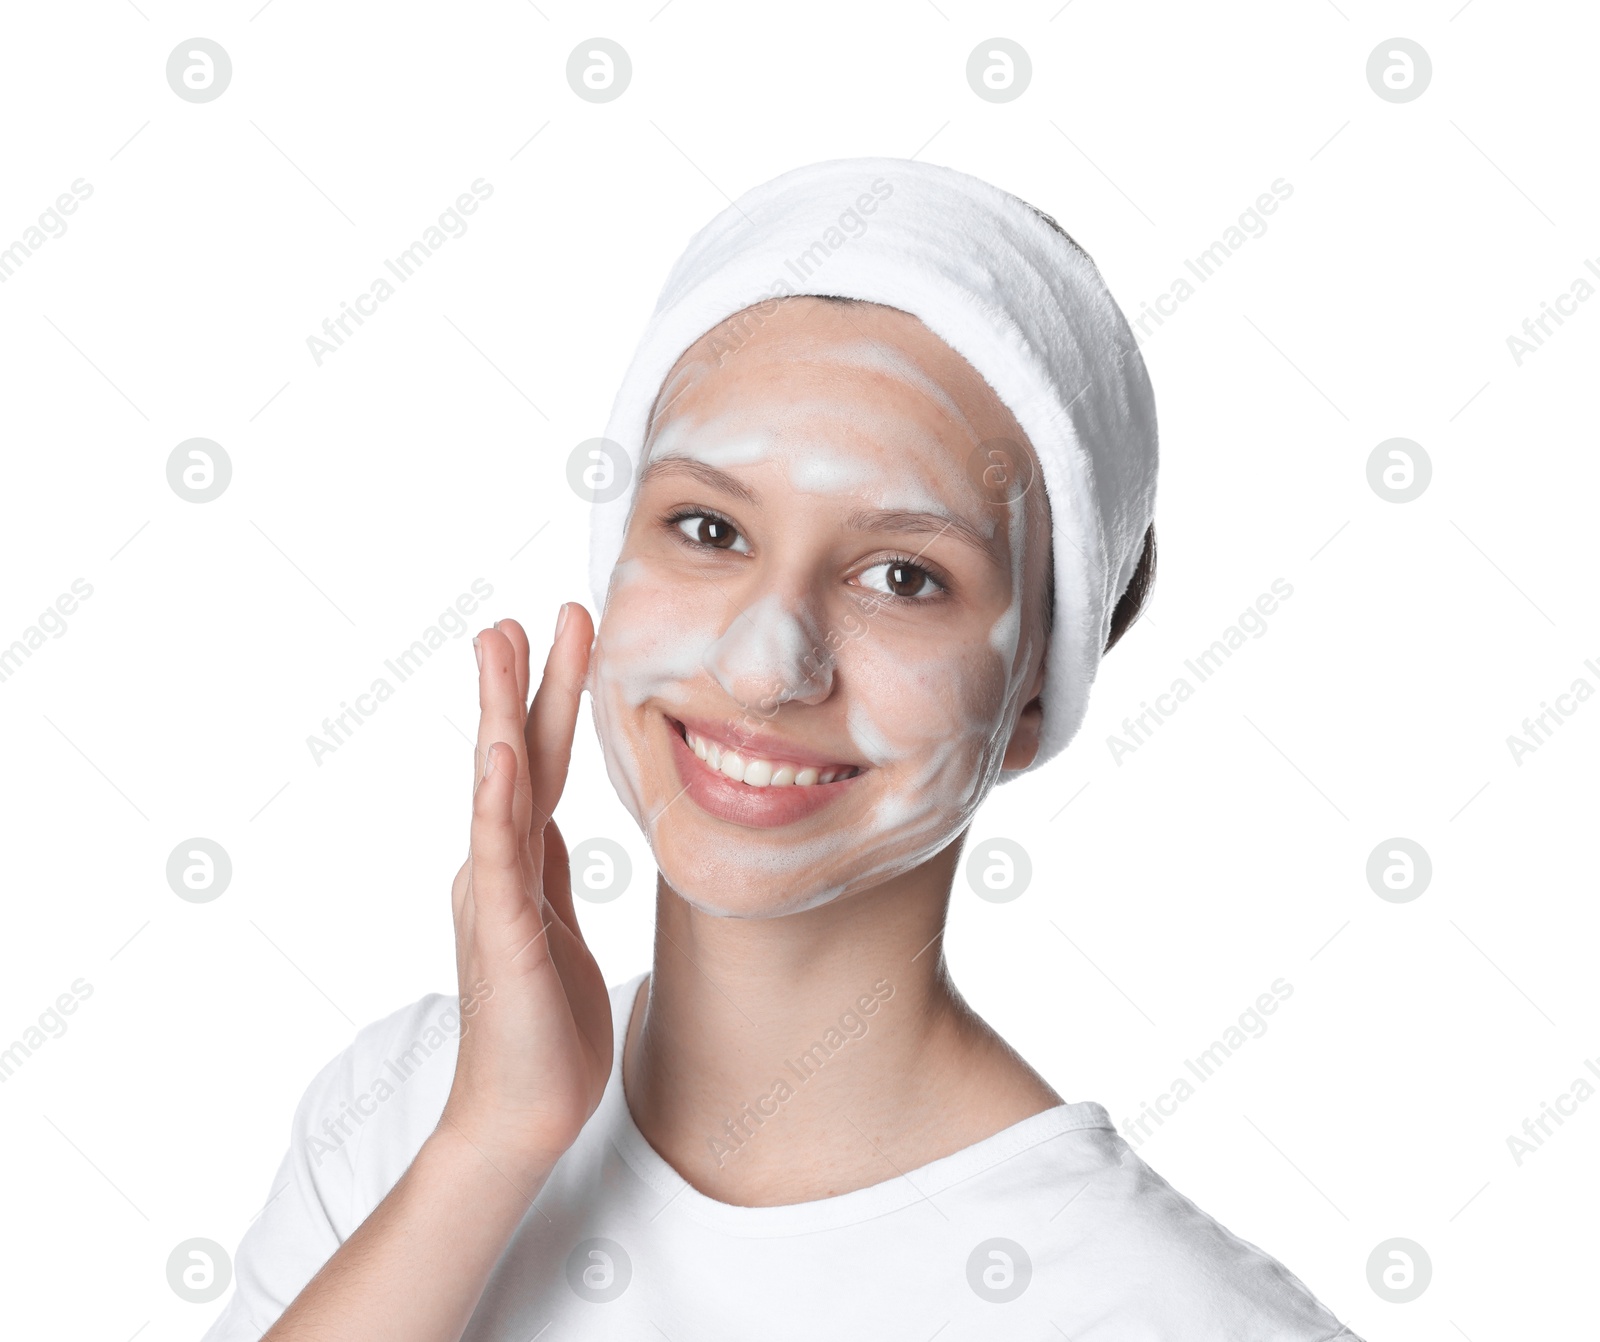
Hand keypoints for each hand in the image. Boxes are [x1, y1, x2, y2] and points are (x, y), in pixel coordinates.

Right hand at [437, 606, 611, 1177]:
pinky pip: (499, 858)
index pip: (540, 765)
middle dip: (525, 681)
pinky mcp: (501, 936)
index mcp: (520, 865)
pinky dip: (497, 802)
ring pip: (498, 788)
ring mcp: (494, 897)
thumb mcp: (553, 930)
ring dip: (502, 712)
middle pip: (516, 757)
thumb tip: (546, 824)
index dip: (553, 701)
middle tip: (526, 610)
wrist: (522, 1117)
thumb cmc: (543, 1030)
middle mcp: (498, 868)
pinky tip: (502, 751)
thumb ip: (544, 874)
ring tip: (501, 644)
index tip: (567, 637)